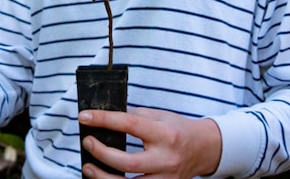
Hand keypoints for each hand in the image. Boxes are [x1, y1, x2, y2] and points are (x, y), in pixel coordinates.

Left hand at [78, 107, 221, 178]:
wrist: (203, 149)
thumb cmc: (178, 130)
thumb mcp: (159, 116)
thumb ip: (135, 117)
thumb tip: (106, 118)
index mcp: (164, 134)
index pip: (130, 125)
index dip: (104, 120)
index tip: (85, 116)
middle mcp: (165, 159)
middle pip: (128, 162)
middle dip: (102, 153)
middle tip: (87, 143)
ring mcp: (165, 178)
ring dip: (104, 178)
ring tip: (88, 167)